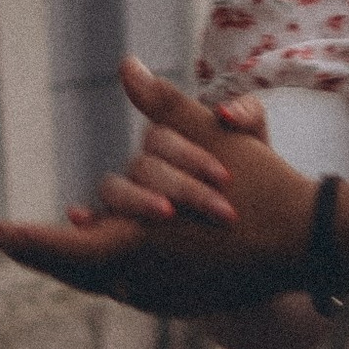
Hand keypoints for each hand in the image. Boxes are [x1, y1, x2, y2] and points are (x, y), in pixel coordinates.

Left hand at [0, 59, 317, 312]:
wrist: (309, 242)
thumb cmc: (256, 186)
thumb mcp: (206, 138)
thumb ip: (163, 105)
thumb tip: (128, 65)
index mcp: (135, 245)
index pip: (61, 250)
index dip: (25, 241)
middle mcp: (143, 282)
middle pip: (77, 271)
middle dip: (50, 251)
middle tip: (19, 238)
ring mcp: (166, 300)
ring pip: (109, 281)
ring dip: (89, 260)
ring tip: (71, 237)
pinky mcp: (188, 306)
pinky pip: (139, 289)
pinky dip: (123, 269)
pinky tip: (121, 253)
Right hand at [97, 83, 261, 224]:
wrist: (265, 236)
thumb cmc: (259, 186)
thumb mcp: (257, 150)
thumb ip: (245, 117)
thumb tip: (222, 111)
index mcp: (171, 143)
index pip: (163, 140)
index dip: (190, 156)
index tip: (224, 177)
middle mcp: (146, 170)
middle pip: (143, 168)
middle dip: (180, 187)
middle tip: (217, 209)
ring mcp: (132, 202)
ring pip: (116, 193)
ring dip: (136, 202)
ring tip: (167, 215)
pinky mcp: (126, 237)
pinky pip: (93, 229)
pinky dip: (85, 223)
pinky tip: (83, 223)